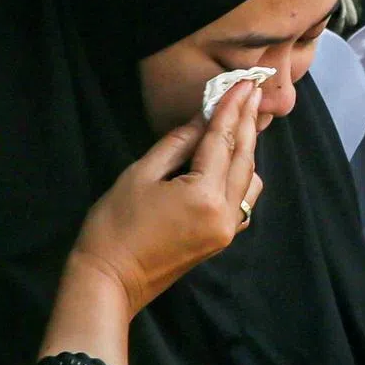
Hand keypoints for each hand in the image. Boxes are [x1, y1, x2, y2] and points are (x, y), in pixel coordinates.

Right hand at [67, 79, 263, 317]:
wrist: (109, 282)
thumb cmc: (115, 226)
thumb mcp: (141, 174)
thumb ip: (177, 143)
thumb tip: (201, 117)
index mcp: (204, 195)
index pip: (223, 140)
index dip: (232, 108)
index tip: (245, 82)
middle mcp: (225, 214)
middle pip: (244, 157)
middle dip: (247, 121)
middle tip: (255, 90)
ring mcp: (226, 230)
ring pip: (250, 179)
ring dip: (248, 148)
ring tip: (244, 118)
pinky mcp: (221, 239)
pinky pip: (243, 200)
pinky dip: (243, 175)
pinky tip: (234, 158)